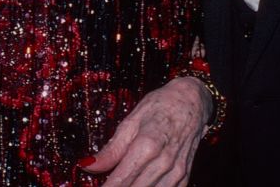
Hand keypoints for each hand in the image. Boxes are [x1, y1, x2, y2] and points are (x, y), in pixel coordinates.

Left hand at [79, 76, 210, 186]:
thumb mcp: (131, 121)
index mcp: (147, 145)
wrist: (193, 101)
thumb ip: (111, 149)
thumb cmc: (160, 106)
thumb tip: (87, 166)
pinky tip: (139, 185)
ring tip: (121, 185)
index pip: (121, 180)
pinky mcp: (184, 177)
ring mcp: (176, 171)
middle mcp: (164, 162)